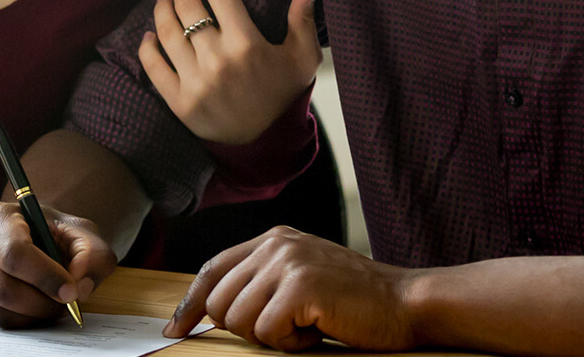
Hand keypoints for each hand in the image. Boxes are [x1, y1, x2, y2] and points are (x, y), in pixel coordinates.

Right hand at [0, 202, 116, 327]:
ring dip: (29, 317)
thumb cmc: (51, 233)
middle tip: (63, 305)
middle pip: (3, 288)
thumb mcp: (81, 234)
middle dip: (41, 305)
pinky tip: (26, 306)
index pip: (14, 254)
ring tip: (48, 305)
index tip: (70, 292)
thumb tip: (78, 287)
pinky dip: (12, 321)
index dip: (46, 278)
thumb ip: (93, 255)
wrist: (26, 234)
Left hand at [139, 0, 322, 144]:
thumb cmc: (282, 93)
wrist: (264, 141)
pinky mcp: (178, 102)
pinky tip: (149, 35)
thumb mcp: (302, 58)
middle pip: (189, 10)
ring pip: (168, 34)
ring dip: (162, 10)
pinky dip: (147, 48)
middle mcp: (217, 60)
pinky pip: (154, 68)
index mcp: (246, 44)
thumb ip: (303, 19)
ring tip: (164, 0)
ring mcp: (195, 82)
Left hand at [162, 226, 419, 351]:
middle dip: (244, 328)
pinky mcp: (301, 287)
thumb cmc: (356, 300)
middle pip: (219, 301)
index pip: (213, 269)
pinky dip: (291, 344)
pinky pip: (267, 332)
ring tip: (306, 326)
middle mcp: (276, 245)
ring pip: (238, 320)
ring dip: (272, 337)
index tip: (177, 328)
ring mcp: (288, 263)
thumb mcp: (302, 276)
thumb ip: (263, 281)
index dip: (191, 302)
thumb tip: (213, 310)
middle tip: (286, 328)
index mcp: (274, 239)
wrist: (406, 302)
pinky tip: (317, 331)